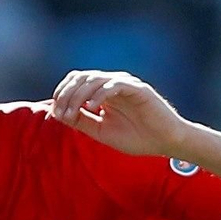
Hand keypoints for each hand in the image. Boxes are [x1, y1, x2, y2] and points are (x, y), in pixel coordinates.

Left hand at [50, 70, 190, 158]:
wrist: (164, 142)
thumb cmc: (135, 137)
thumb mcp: (100, 131)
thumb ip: (80, 121)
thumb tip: (57, 113)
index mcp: (102, 92)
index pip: (76, 81)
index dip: (62, 94)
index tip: (57, 113)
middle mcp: (112, 84)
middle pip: (82, 77)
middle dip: (67, 94)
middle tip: (62, 113)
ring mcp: (125, 85)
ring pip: (95, 79)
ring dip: (79, 96)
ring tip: (73, 113)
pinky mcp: (138, 89)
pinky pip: (114, 85)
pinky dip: (99, 95)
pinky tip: (92, 109)